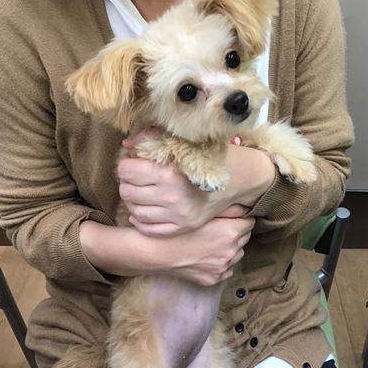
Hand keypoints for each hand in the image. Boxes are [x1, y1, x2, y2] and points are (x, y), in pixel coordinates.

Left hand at [117, 130, 274, 235]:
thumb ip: (153, 138)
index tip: (133, 159)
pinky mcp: (183, 227)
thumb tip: (127, 145)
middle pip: (128, 191)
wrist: (241, 179)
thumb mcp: (185, 141)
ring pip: (135, 211)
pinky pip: (149, 229)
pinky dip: (140, 220)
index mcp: (169, 173)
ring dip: (133, 199)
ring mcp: (177, 216)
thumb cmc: (213, 156)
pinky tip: (143, 209)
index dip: (126, 163)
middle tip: (136, 174)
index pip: (127, 170)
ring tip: (140, 189)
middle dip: (128, 180)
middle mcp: (171, 197)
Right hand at [150, 216, 254, 285]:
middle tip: (220, 228)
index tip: (232, 217)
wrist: (157, 252)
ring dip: (231, 248)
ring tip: (213, 242)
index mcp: (231, 232)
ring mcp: (223, 268)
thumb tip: (245, 207)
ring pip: (237, 254)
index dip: (241, 218)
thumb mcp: (202, 213)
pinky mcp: (214, 279)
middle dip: (236, 232)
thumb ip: (228, 208)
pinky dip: (222, 263)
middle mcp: (231, 251)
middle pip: (244, 238)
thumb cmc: (177, 228)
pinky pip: (227, 269)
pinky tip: (208, 256)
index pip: (250, 222)